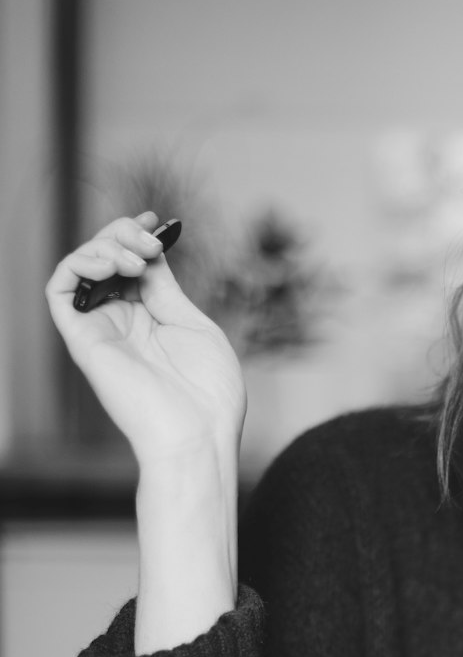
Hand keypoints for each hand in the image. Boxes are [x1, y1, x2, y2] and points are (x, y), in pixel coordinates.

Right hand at [46, 212, 245, 469]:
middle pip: (104, 259)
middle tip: (149, 238)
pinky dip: (79, 263)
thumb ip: (165, 289)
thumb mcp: (194, 326)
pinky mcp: (82, 340)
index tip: (156, 220)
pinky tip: (113, 266)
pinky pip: (60, 290)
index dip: (136, 235)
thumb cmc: (208, 394)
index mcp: (151, 321)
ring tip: (137, 257)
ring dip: (104, 245)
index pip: (131, 265)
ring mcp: (101, 331)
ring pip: (80, 267)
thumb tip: (150, 253)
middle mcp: (122, 324)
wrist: (197, 436)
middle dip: (123, 234)